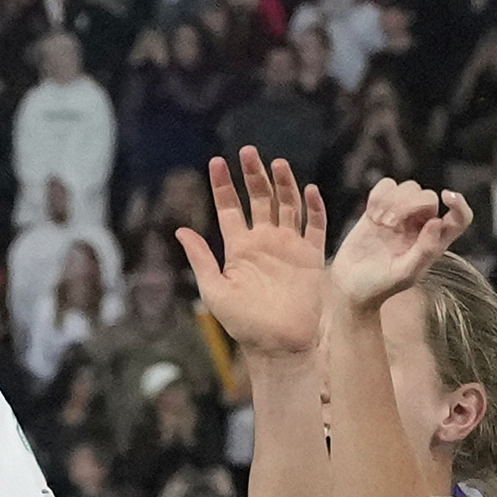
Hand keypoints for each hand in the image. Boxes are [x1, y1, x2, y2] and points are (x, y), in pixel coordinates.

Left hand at [176, 149, 332, 359]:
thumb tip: (180, 230)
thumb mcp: (214, 289)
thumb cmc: (243, 323)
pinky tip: (308, 189)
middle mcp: (264, 242)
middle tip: (248, 151)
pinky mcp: (312, 258)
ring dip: (283, 185)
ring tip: (276, 163)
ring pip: (287, 207)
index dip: (223, 185)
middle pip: (259, 200)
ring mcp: (289, 248)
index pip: (229, 208)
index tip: (217, 162)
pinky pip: (316, 227)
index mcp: (238, 248)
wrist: (278, 344)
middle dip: (253, 176)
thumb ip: (201, 258)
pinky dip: (313, 208)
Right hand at [328, 178, 464, 320]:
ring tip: (380, 222)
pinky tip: (372, 214)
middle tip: (390, 225)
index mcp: (434, 242)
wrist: (351, 284)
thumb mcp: (406, 273)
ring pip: (409, 187)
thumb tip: (437, 222)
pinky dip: (379, 195)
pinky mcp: (378, 209)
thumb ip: (426, 250)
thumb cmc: (380, 284)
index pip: (459, 218)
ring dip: (393, 201)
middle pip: (428, 197)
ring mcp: (400, 216)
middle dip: (409, 205)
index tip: (446, 196)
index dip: (459, 204)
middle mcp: (421, 226)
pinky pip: (386, 186)